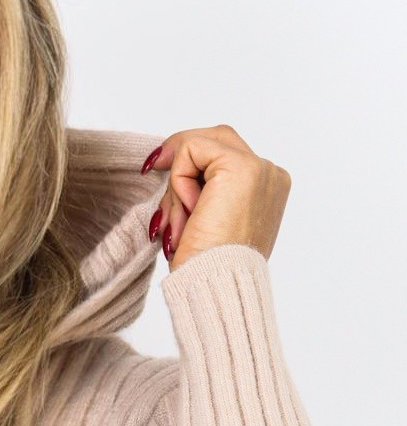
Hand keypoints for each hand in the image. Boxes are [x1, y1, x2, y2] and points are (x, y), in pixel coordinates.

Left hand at [141, 125, 290, 273]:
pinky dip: (178, 182)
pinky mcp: (240, 167)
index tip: (160, 182)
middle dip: (179, 164)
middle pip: (214, 140)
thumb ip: (200, 193)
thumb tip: (163, 164)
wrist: (214, 285)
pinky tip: (188, 213)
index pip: (221, 155)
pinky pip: (191, 151)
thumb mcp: (204, 222)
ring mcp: (259, 168)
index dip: (187, 166)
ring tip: (179, 226)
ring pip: (199, 147)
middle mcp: (269, 173)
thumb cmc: (206, 267)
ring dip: (177, 186)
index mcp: (267, 188)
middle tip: (155, 180)